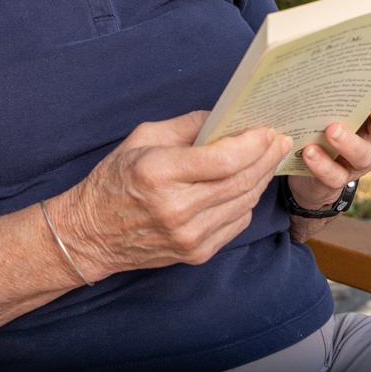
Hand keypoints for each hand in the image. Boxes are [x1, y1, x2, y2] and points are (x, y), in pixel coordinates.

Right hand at [50, 111, 291, 281]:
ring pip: (244, 203)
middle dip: (266, 157)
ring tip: (269, 158)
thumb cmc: (115, 180)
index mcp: (160, 173)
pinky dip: (246, 202)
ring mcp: (188, 236)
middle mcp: (176, 209)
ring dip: (262, 178)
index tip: (266, 129)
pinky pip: (236, 223)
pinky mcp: (196, 254)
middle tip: (279, 140)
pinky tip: (248, 185)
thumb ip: (187, 126)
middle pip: (241, 181)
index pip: (223, 159)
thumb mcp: (142, 139)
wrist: (91, 234)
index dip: (252, 143)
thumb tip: (226, 117)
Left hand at [288, 90, 370, 211]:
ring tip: (331, 130)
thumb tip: (327, 44)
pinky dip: (322, 164)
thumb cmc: (319, 123)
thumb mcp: (327, 103)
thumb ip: (333, 83)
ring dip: (349, 142)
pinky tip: (309, 152)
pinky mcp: (336, 180)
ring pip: (363, 155)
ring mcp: (356, 163)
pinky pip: (334, 176)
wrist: (307, 168)